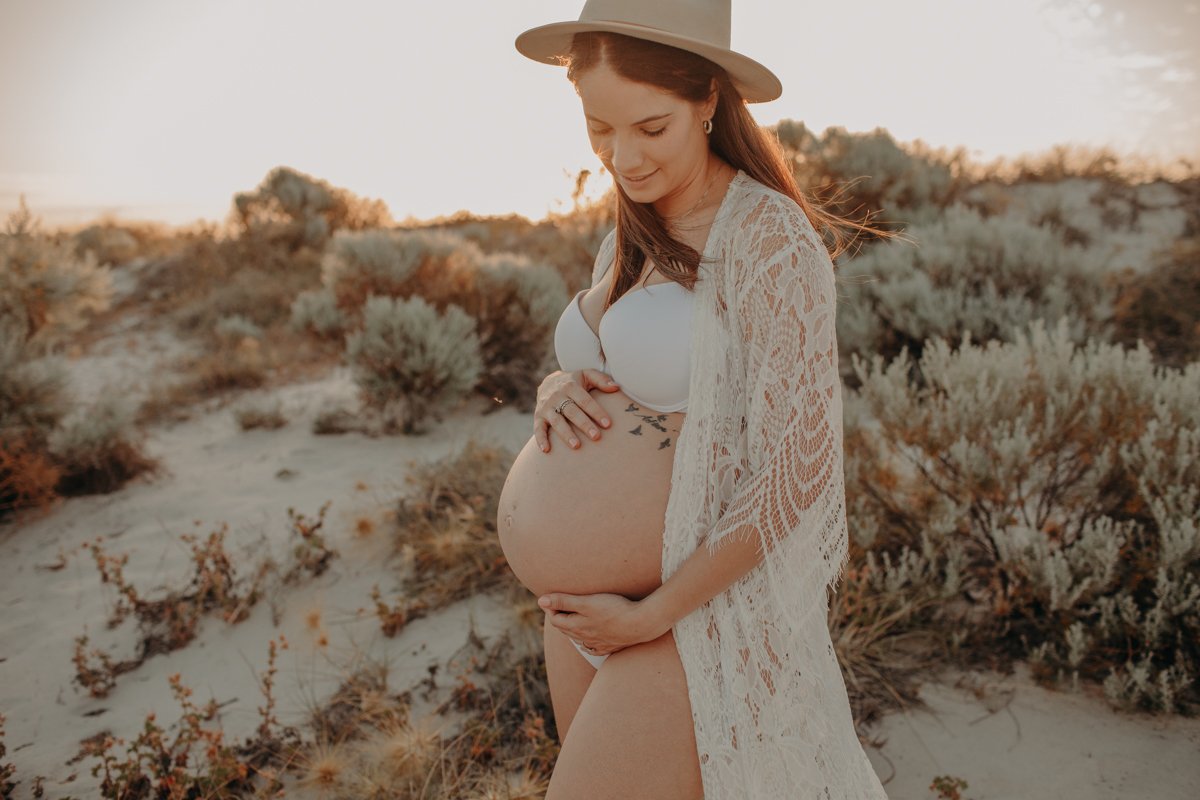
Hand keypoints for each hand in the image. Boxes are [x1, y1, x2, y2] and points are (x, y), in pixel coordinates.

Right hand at [534, 369, 620, 452]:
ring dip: (566, 434)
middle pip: (572, 411)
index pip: (585, 400)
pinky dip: (541, 439)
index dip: (596, 412)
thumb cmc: (574, 382)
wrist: (548, 382)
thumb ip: (601, 379)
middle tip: (596, 437)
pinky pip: (538, 428)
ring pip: (556, 421)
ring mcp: (547, 407)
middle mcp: (557, 396)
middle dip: (584, 424)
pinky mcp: (538, 416)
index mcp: (571, 386)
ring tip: (576, 446)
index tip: (608, 424)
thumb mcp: (586, 375)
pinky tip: (547, 450)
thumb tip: (616, 387)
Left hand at [538, 591, 668, 655]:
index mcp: (577, 627)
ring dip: (573, 629)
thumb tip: (540, 600)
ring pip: (579, 639)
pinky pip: (594, 647)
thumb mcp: (586, 602)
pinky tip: (590, 638)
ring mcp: (598, 644)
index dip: (551, 608)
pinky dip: (588, 641)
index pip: (556, 619)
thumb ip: (564, 601)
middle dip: (561, 617)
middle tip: (558, 606)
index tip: (551, 597)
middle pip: (566, 629)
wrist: (641, 624)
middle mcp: (585, 638)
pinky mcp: (611, 646)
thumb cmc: (614, 609)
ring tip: (573, 619)